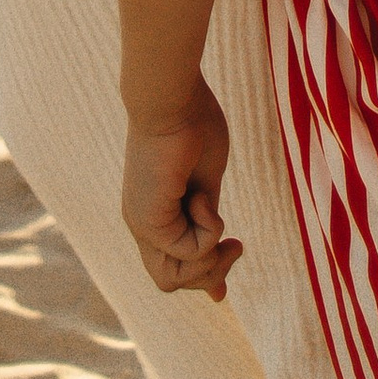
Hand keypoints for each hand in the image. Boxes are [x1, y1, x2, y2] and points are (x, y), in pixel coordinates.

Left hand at [123, 83, 239, 298]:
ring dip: (208, 259)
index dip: (200, 277)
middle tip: (235, 243)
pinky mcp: (149, 220)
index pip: (169, 267)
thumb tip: (227, 253)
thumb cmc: (192, 124)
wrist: (172, 96)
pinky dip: (208, 230)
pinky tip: (202, 196)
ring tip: (217, 221)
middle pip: (170, 283)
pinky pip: (186, 252)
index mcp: (154, 213)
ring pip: (171, 280)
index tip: (228, 269)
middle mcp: (142, 225)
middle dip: (210, 272)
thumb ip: (209, 223)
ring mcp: (142, 225)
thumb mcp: (207, 185)